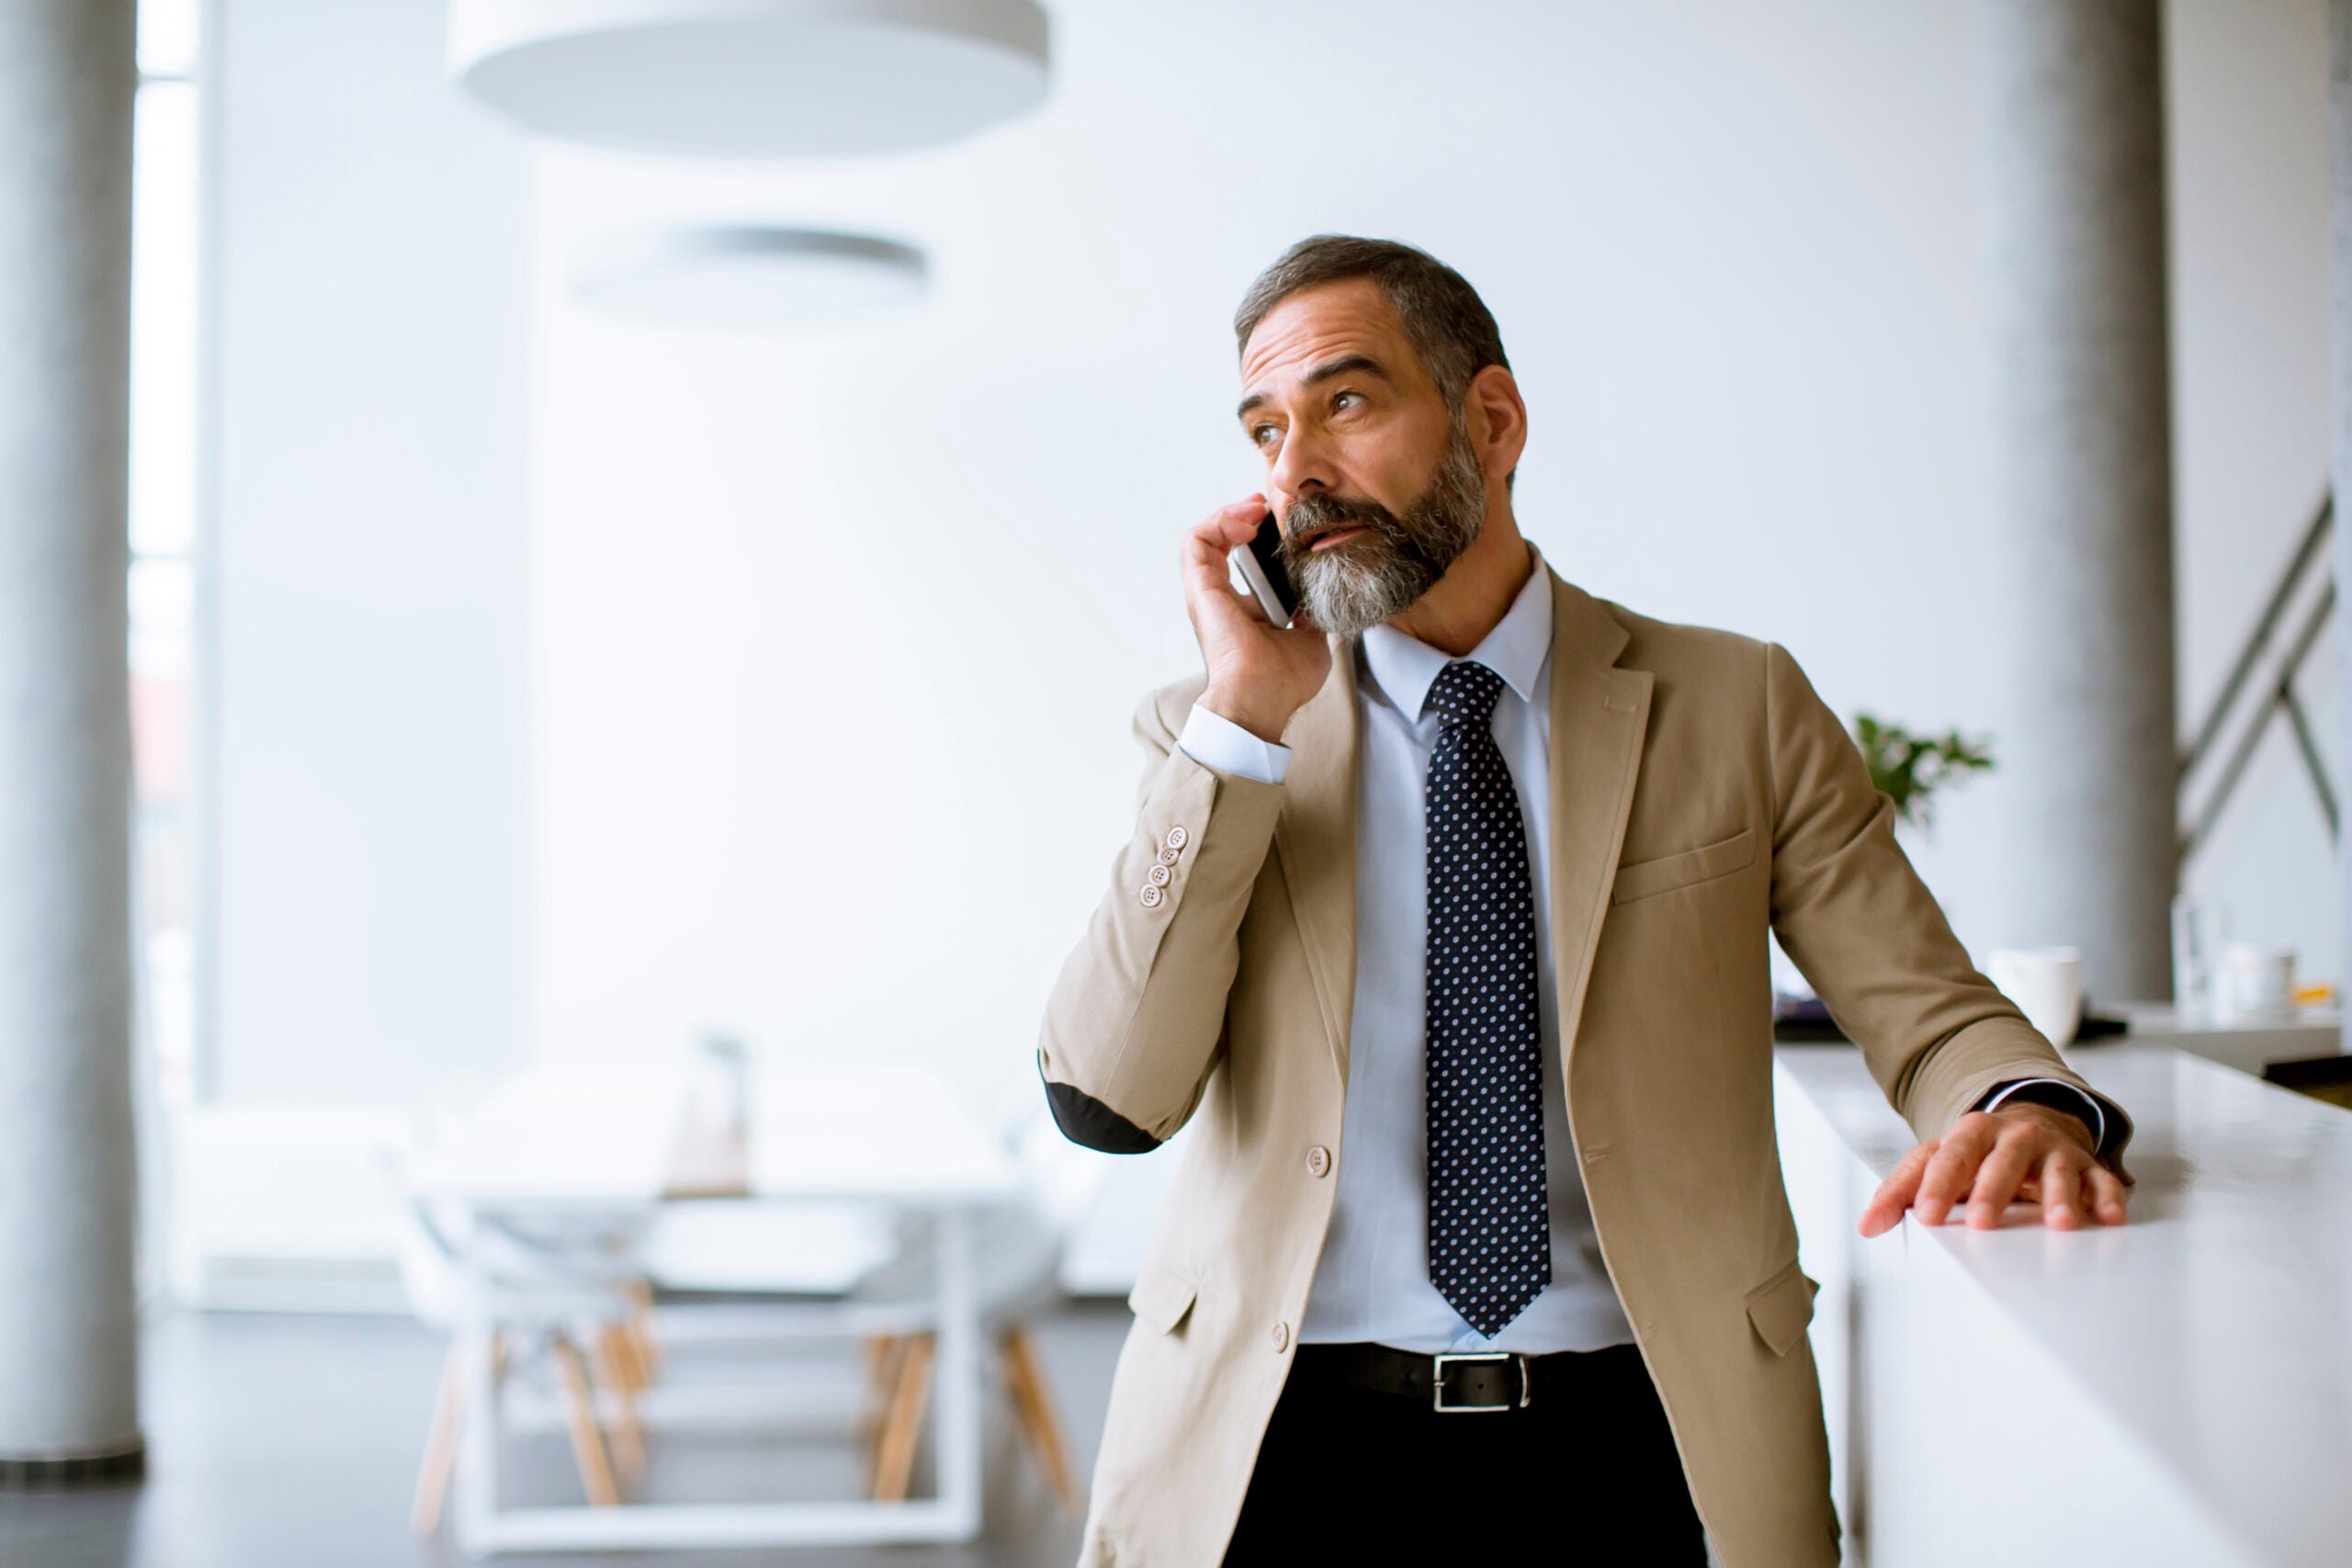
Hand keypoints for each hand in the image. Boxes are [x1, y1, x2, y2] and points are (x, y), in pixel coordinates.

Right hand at [1183, 496, 1330, 742]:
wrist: (1262, 696)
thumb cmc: (1283, 680)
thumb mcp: (1310, 637)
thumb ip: (1311, 613)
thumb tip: (1320, 595)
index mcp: (1243, 611)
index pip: (1244, 564)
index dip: (1261, 539)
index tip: (1285, 525)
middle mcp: (1221, 600)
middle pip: (1222, 543)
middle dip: (1244, 517)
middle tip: (1269, 507)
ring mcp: (1208, 593)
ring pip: (1204, 537)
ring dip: (1229, 514)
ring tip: (1256, 508)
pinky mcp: (1201, 588)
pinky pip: (1196, 541)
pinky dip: (1219, 522)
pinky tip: (1246, 522)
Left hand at [1859, 1104, 2127, 1235]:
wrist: (2029, 1124)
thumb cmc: (1975, 1154)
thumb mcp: (1936, 1163)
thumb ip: (1901, 1191)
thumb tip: (1868, 1225)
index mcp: (1972, 1133)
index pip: (1951, 1158)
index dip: (1937, 1185)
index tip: (1926, 1215)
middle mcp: (2015, 1137)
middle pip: (2003, 1161)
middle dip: (1992, 1191)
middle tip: (1981, 1223)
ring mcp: (2053, 1151)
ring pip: (2057, 1171)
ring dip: (2060, 1196)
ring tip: (2059, 1224)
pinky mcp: (2086, 1167)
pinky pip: (2101, 1181)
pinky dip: (2107, 1198)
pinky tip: (2108, 1218)